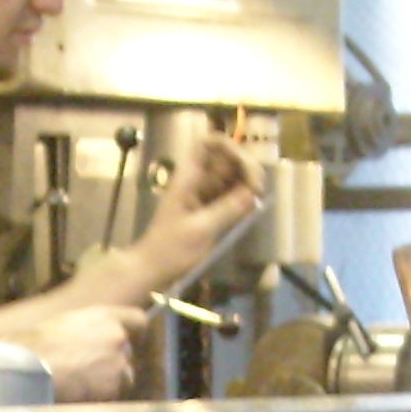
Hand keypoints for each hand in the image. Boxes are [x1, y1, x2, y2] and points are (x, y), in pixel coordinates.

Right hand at [24, 303, 141, 402]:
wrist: (30, 368)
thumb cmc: (36, 345)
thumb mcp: (64, 325)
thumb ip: (87, 331)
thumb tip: (91, 342)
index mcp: (105, 317)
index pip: (138, 320)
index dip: (134, 332)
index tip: (130, 341)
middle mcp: (117, 338)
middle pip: (127, 355)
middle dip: (114, 365)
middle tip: (88, 372)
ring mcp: (118, 364)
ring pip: (123, 379)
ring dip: (109, 384)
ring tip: (80, 386)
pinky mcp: (113, 388)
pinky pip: (111, 397)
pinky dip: (99, 400)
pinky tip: (78, 396)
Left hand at [131, 134, 263, 283]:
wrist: (153, 268)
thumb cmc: (171, 249)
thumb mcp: (201, 230)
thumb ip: (227, 210)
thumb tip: (253, 193)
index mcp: (188, 177)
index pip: (208, 143)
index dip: (229, 146)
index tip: (245, 166)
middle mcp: (197, 178)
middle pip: (225, 157)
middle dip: (245, 166)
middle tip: (258, 189)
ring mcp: (203, 192)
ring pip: (230, 174)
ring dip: (246, 181)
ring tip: (258, 198)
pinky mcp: (208, 206)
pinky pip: (229, 193)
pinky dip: (241, 196)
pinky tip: (251, 206)